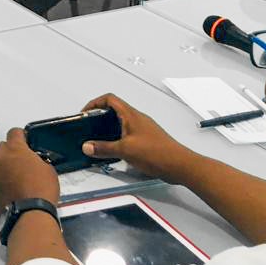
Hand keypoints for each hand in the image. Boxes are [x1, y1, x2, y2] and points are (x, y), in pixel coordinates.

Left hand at [0, 128, 60, 214]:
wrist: (29, 213)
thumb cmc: (42, 189)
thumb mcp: (48, 170)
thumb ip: (37, 160)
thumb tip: (33, 161)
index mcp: (15, 149)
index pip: (14, 132)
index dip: (21, 136)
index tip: (26, 141)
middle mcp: (1, 158)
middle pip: (2, 147)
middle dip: (11, 151)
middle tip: (22, 160)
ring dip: (6, 167)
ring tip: (17, 178)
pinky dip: (3, 181)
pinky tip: (12, 189)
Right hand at [79, 94, 193, 182]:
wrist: (179, 165)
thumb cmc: (157, 153)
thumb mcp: (125, 150)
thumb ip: (104, 148)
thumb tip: (87, 146)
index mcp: (131, 115)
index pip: (110, 99)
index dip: (95, 103)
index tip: (85, 113)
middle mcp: (137, 119)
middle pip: (115, 110)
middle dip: (100, 117)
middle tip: (90, 127)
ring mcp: (143, 129)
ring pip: (122, 123)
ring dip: (109, 129)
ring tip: (100, 141)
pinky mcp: (147, 140)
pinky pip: (128, 134)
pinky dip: (119, 138)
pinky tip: (116, 151)